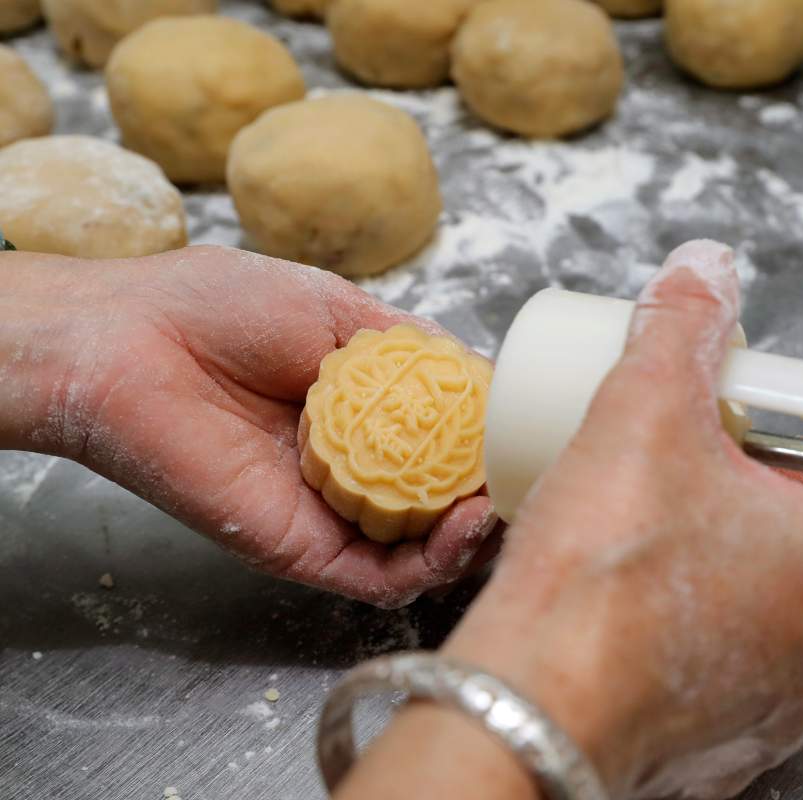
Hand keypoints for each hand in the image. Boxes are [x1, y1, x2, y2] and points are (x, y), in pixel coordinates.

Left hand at [0, 246, 497, 606]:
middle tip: (528, 477)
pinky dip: (433, 564)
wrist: (133, 338)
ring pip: (422, 553)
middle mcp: (353, 470)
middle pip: (442, 505)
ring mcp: (331, 515)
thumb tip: (482, 373)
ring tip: (502, 503)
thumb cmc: (220, 308)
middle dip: (494, 496)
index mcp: (363, 413)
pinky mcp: (304, 552)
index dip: (493, 444)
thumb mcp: (339, 310)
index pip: (446, 444)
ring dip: (475, 537)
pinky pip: (381, 578)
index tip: (529, 429)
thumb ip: (411, 347)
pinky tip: (465, 525)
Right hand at [436, 240, 802, 797]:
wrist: (531, 705)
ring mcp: (775, 712)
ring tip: (666, 545)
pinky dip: (698, 654)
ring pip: (782, 633)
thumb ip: (680, 331)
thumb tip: (703, 272)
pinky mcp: (718, 756)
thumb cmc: (605, 576)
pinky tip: (637, 618)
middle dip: (783, 522)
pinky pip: (728, 691)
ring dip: (741, 588)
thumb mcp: (644, 413)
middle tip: (713, 483)